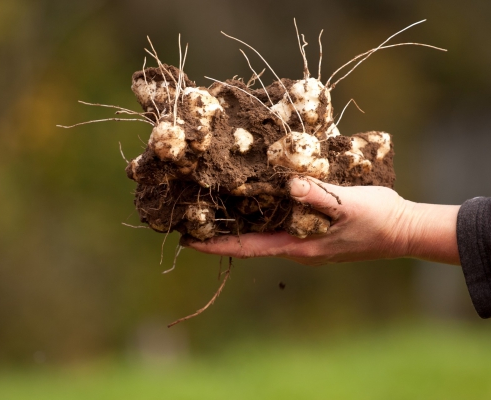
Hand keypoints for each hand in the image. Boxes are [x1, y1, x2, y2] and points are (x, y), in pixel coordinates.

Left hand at [183, 178, 459, 265]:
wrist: (404, 231)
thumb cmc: (378, 219)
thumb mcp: (349, 205)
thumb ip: (318, 195)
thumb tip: (289, 184)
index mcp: (299, 246)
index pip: (249, 248)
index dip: (218, 245)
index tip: (190, 240)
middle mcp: (297, 248)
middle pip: (252, 242)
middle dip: (224, 232)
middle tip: (195, 218)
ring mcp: (306, 242)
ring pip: (266, 233)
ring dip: (242, 223)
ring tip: (218, 207)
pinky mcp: (315, 233)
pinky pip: (282, 225)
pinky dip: (264, 214)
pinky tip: (260, 198)